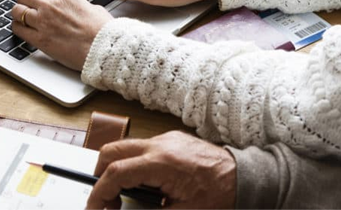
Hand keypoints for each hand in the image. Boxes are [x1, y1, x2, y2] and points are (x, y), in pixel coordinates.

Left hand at [10, 0, 112, 70]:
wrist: (102, 48)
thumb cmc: (102, 31)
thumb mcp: (94, 9)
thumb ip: (80, 5)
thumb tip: (79, 8)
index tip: (47, 0)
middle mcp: (51, 5)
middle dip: (25, 0)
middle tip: (26, 5)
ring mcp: (43, 21)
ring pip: (17, 11)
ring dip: (18, 14)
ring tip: (20, 18)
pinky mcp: (39, 39)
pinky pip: (18, 29)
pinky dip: (18, 28)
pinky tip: (21, 30)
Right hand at [86, 131, 236, 209]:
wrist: (245, 177)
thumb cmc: (220, 195)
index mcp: (160, 163)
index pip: (115, 173)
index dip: (99, 193)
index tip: (95, 209)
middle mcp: (161, 144)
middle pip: (112, 151)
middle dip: (101, 175)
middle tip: (106, 201)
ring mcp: (167, 139)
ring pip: (127, 147)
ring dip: (119, 169)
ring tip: (128, 196)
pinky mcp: (174, 139)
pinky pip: (144, 147)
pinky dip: (136, 164)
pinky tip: (147, 185)